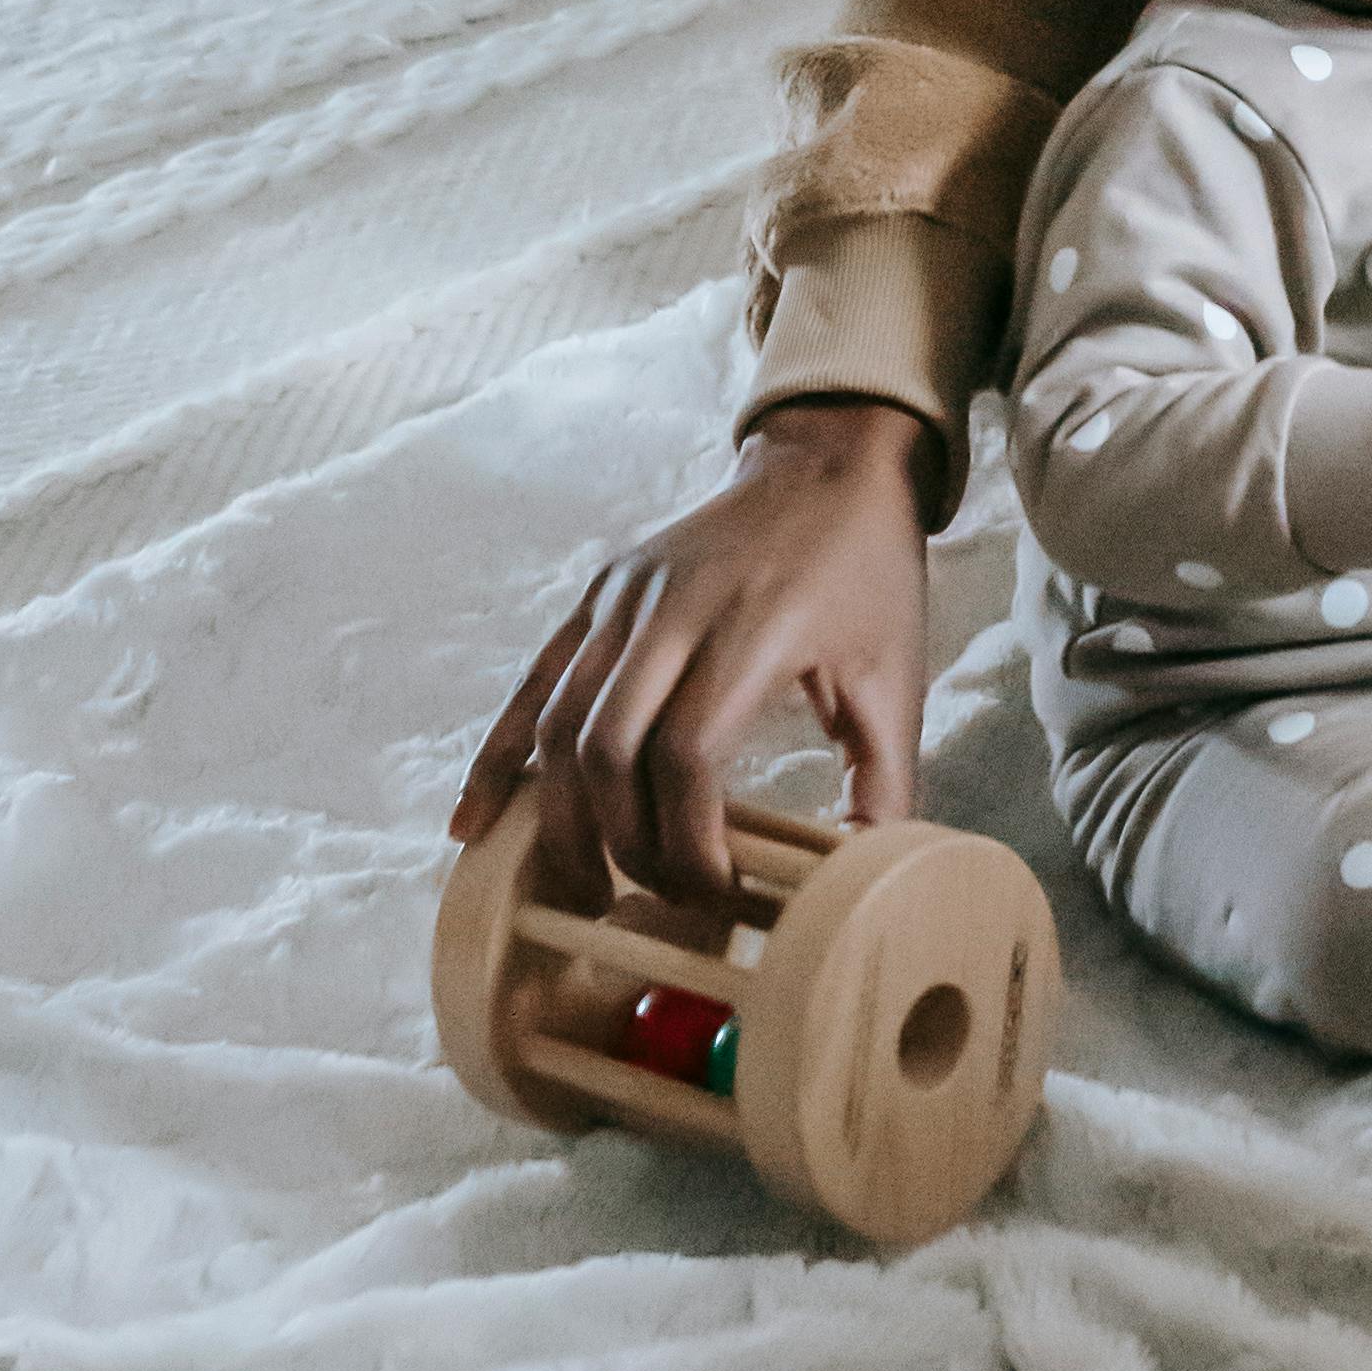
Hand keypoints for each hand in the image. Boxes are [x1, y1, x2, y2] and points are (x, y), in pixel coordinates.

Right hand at [451, 396, 941, 915]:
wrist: (830, 463)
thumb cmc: (868, 575)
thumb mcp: (896, 677)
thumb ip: (885, 783)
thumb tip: (857, 882)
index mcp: (752, 624)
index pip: (687, 756)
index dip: (688, 844)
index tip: (714, 897)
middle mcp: (675, 604)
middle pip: (610, 749)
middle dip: (620, 846)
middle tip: (644, 907)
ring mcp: (626, 594)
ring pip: (560, 722)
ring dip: (559, 819)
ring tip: (576, 893)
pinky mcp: (600, 591)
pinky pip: (535, 682)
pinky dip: (500, 756)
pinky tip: (475, 822)